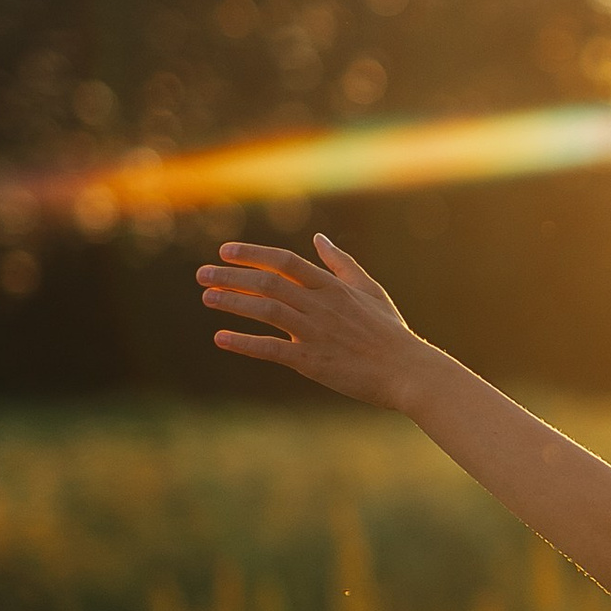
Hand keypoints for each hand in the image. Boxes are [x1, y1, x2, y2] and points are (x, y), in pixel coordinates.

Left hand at [196, 235, 427, 406]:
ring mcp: (315, 332)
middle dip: (231, 276)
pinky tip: (221, 337)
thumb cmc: (390, 332)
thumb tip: (319, 239)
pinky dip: (244, 342)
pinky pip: (271, 348)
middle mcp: (320, 304)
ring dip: (233, 302)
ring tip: (207, 298)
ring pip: (266, 309)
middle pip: (268, 282)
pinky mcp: (312, 361)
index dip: (252, 254)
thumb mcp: (370, 290)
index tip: (224, 251)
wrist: (408, 371)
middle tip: (202, 275)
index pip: (285, 261)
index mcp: (332, 287)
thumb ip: (341, 264)